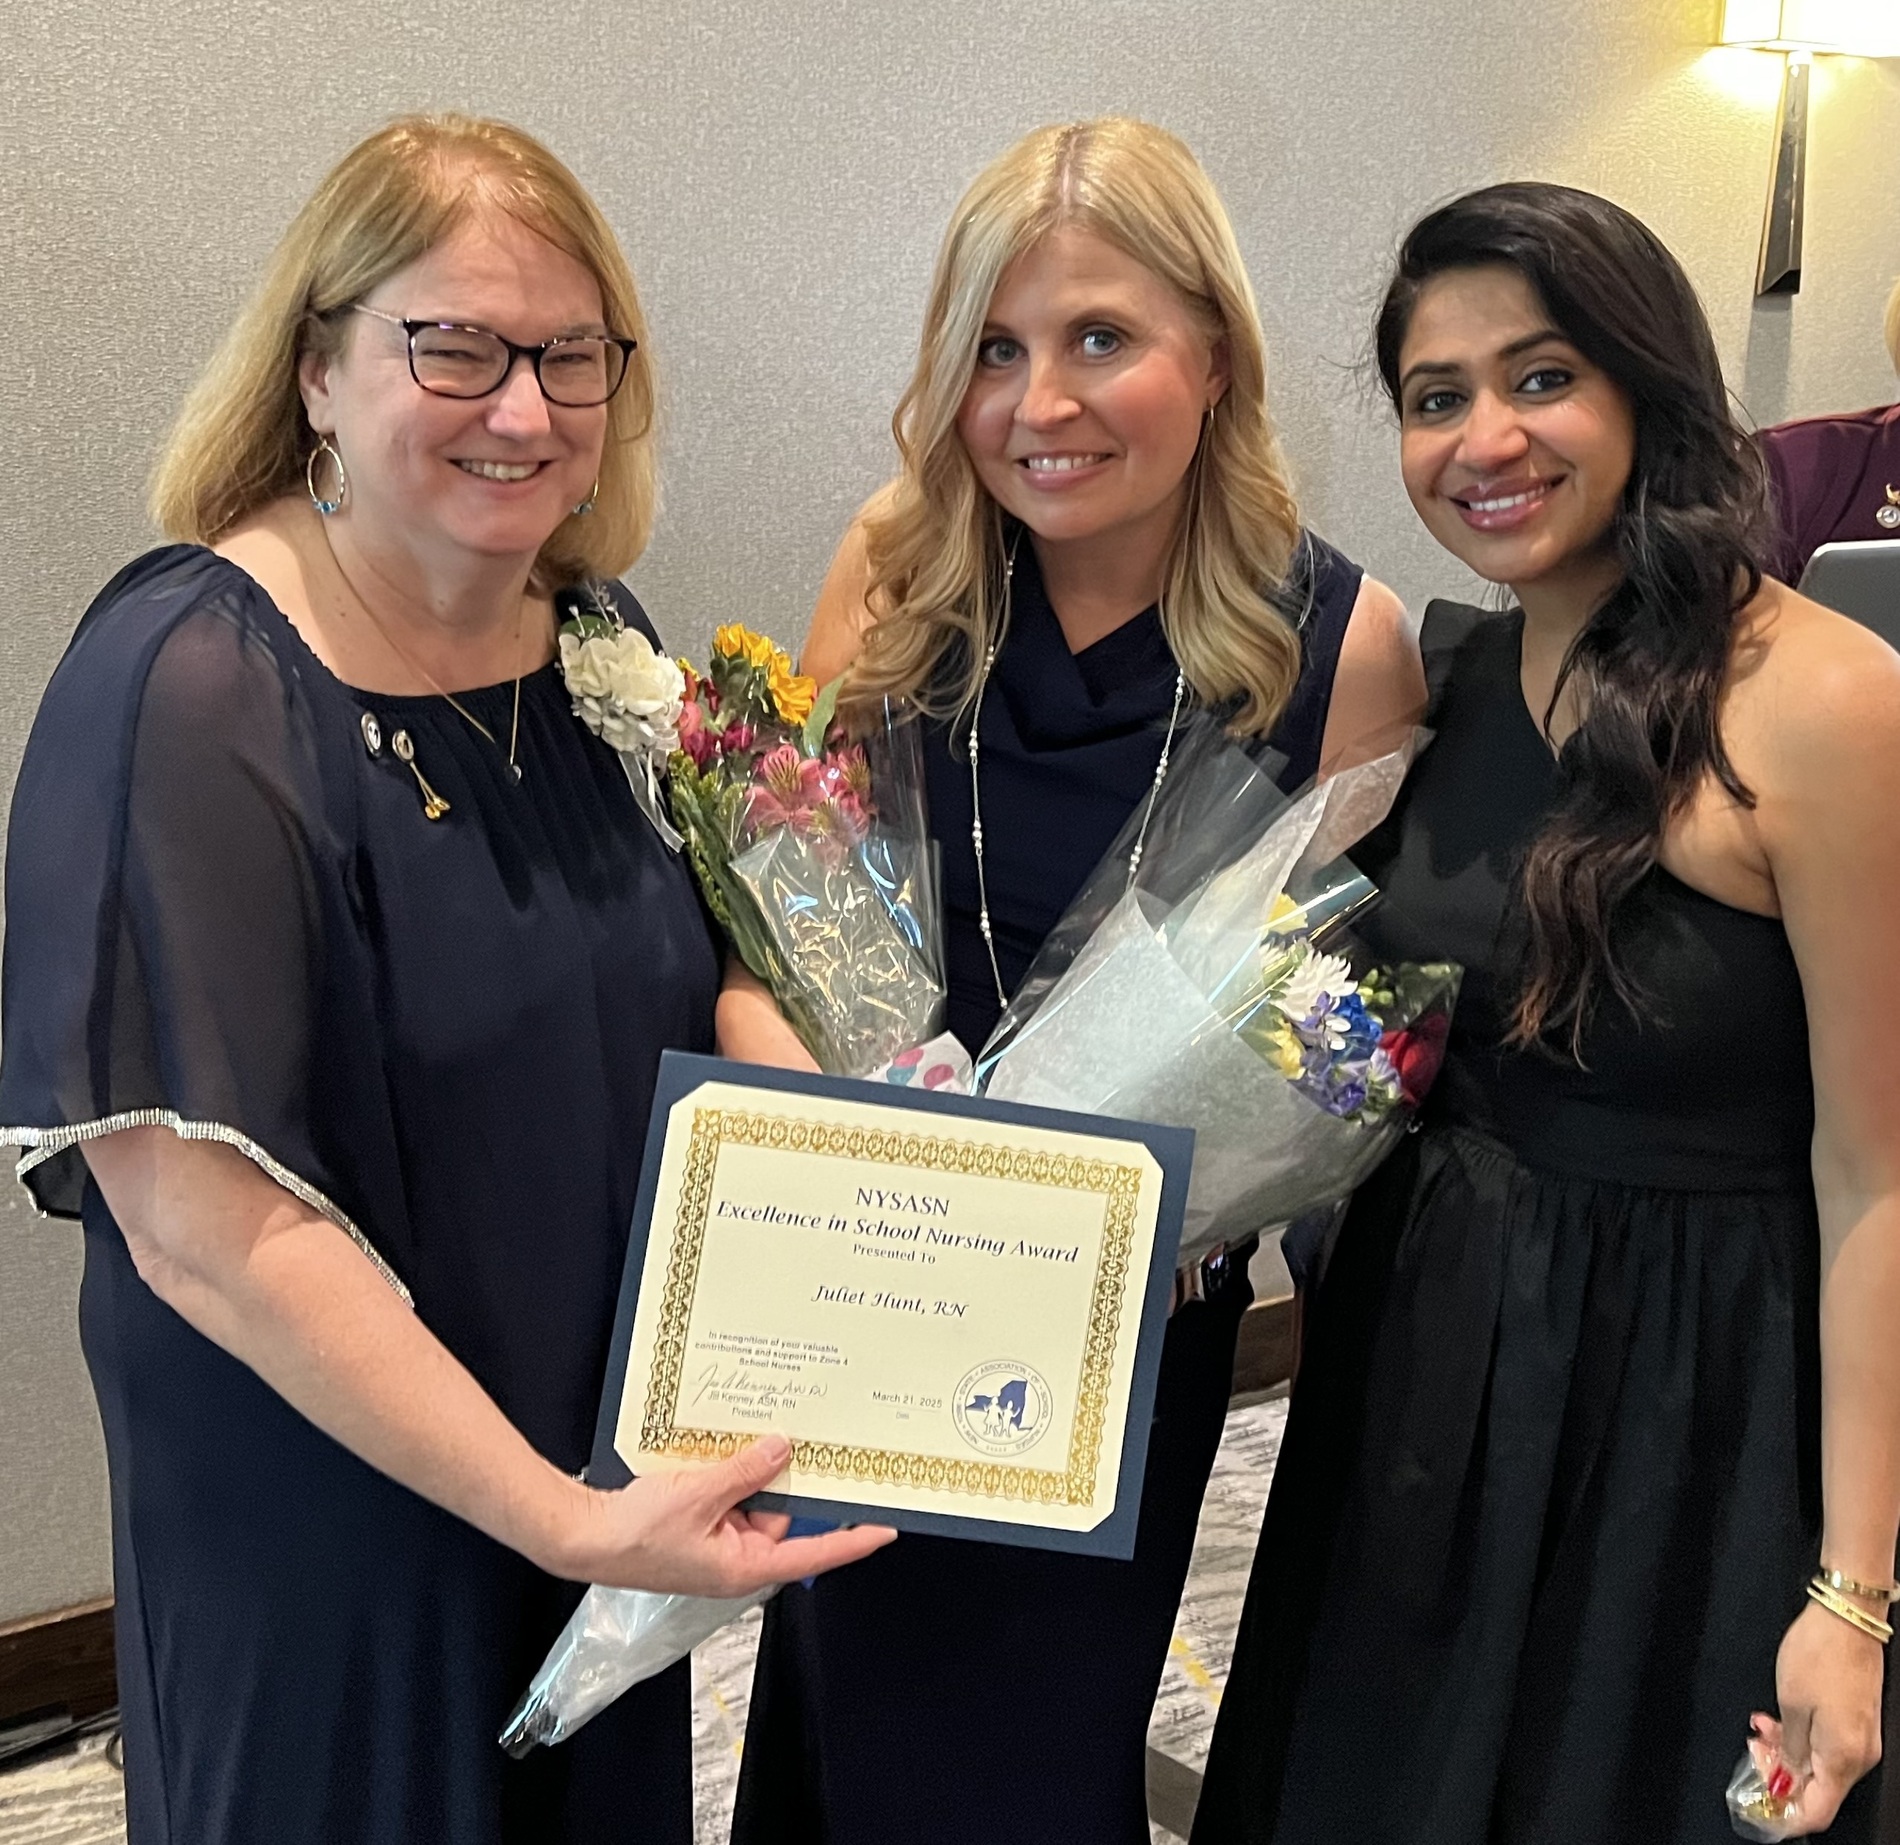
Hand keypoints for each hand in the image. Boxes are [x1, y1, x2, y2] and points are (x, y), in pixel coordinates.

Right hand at [548, 1435, 894, 1594]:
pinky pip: (732, 1495)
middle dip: (790, 1478)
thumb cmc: (636, 1534)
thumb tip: (784, 1448)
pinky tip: (724, 1446)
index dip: (853, 1539)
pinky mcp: (702, 1526)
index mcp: (746, 1566)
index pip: (815, 1552)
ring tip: (751, 1437)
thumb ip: (745, 1471)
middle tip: (811, 1441)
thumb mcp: (699, 1493)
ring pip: (757, 1498)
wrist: (584, 1537)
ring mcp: (720, 1542)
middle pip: (785, 1512)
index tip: (887, 1527)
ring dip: (754, 1470)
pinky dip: (732, 1473)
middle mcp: (739, 1558)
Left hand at [1751, 1599, 1884, 1833]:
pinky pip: (1826, 1743)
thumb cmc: (1818, 1656)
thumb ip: (1791, 1750)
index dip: (1788, 1815)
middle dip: (1781, 1775)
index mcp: (1843, 1759)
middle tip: (1752, 1749)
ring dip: (1787, 1751)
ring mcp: (1860, 1737)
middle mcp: (1859, 1756)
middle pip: (1818, 1789)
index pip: (1819, 1811)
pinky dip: (1800, 1737)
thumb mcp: (1792, 1705)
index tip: (1761, 1808)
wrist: (1847, 1619)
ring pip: (1819, 1764)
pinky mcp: (1856, 1720)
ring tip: (1759, 1727)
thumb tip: (1790, 1778)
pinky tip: (1776, 1718)